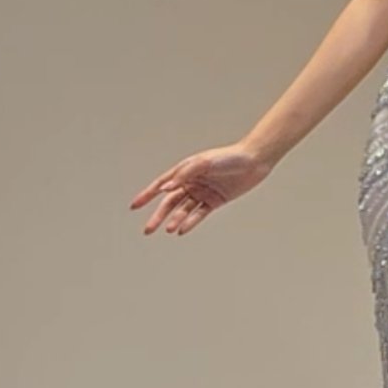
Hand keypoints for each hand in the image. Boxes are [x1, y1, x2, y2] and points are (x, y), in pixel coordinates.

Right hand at [129, 140, 271, 235]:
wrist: (254, 161)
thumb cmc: (229, 158)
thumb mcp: (204, 162)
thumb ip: (184, 174)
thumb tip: (166, 188)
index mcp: (185, 170)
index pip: (161, 185)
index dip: (147, 195)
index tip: (134, 206)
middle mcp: (191, 182)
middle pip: (170, 202)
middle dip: (158, 216)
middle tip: (148, 230)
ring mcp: (202, 192)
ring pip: (183, 210)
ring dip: (175, 220)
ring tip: (168, 230)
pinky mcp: (214, 201)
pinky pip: (199, 214)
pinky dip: (190, 222)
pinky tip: (182, 230)